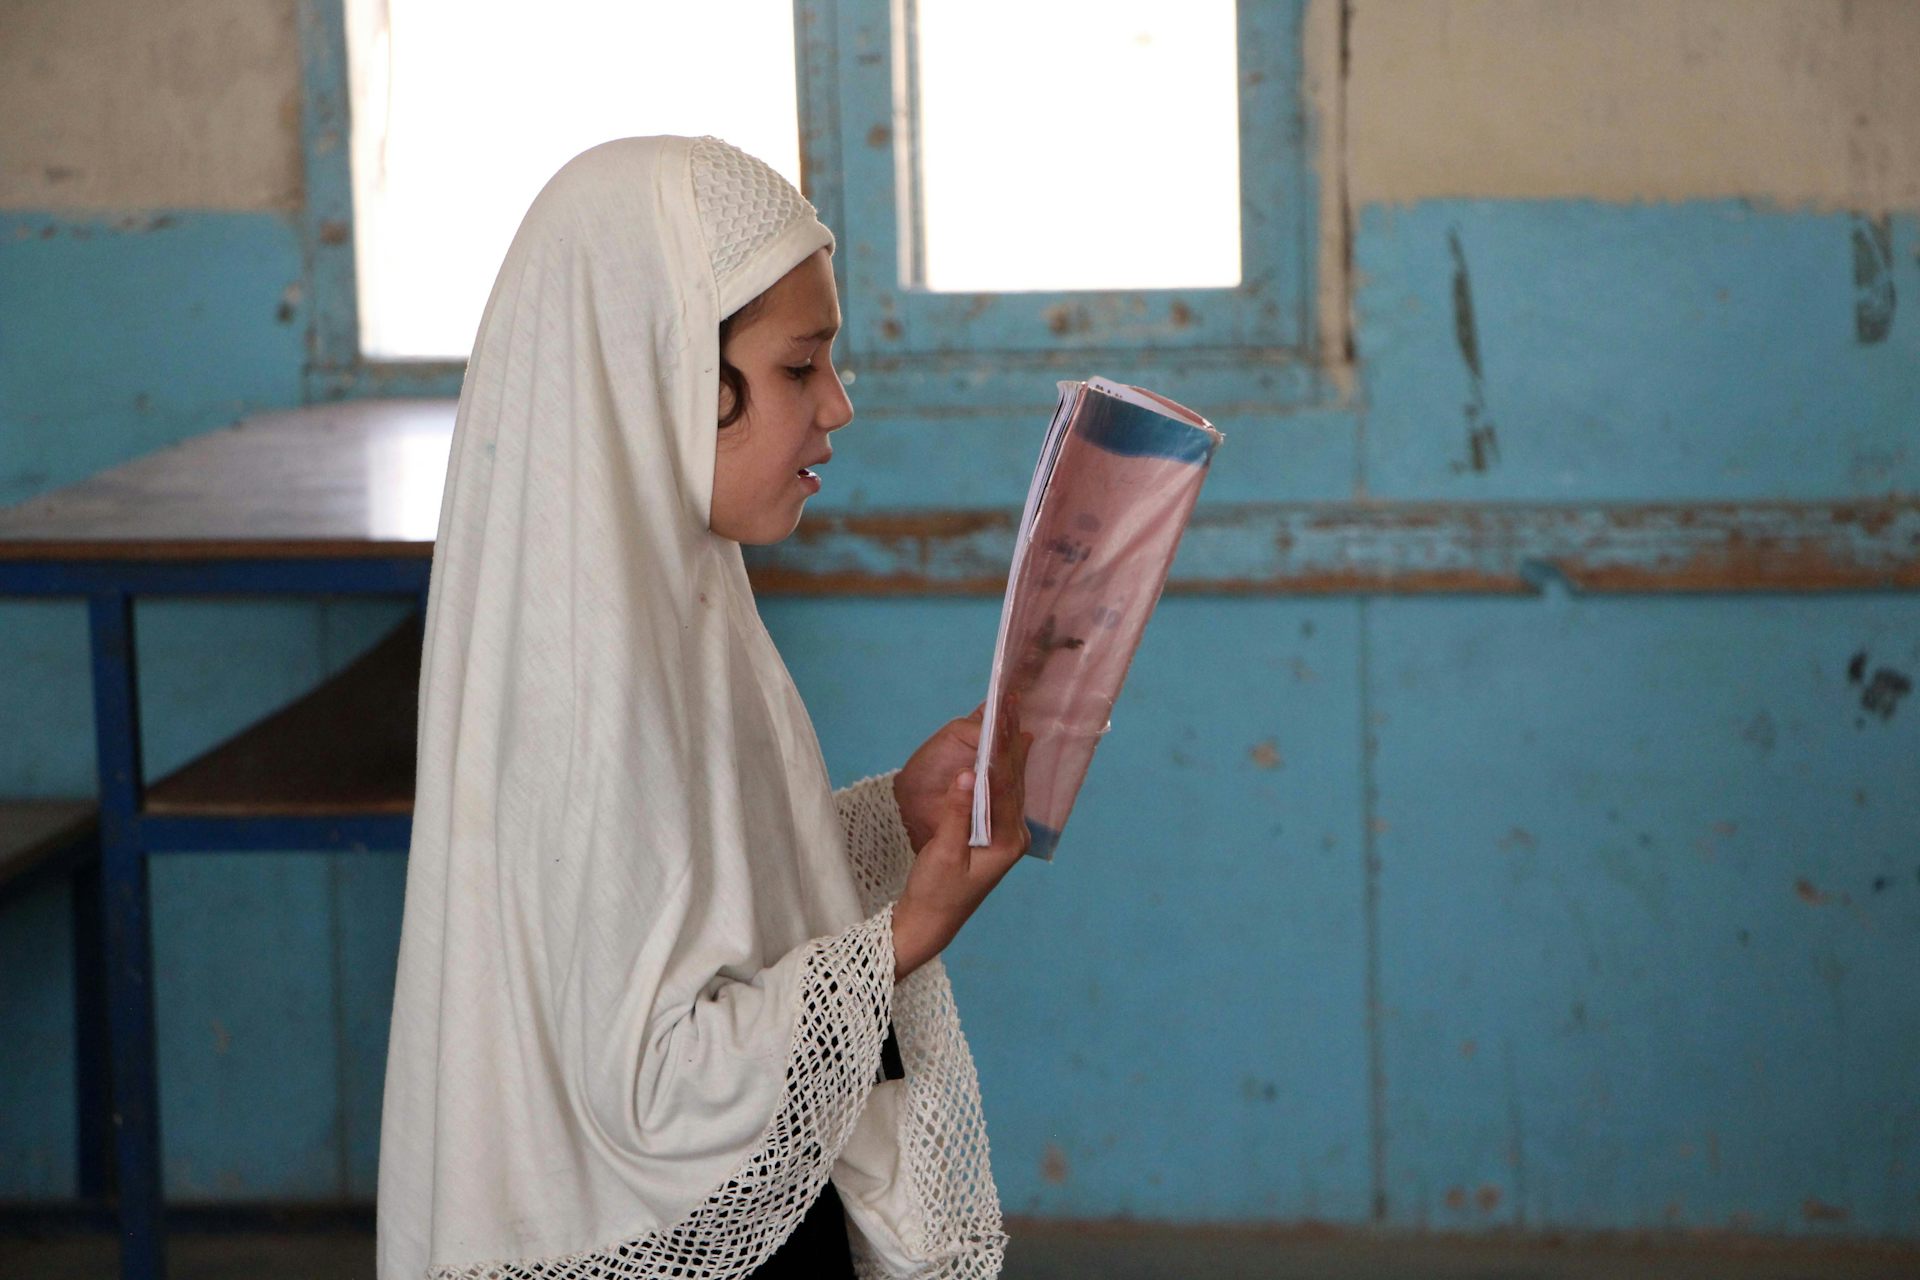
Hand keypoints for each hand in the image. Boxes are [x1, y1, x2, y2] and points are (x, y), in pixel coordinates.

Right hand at [891, 696, 1033, 981]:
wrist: (930, 922)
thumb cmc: (935, 893)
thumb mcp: (942, 854)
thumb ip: (956, 814)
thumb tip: (966, 775)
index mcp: (1007, 840)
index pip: (1006, 784)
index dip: (1003, 747)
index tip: (1003, 715)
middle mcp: (1013, 836)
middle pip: (1014, 779)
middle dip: (1011, 740)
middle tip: (1012, 702)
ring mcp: (1005, 836)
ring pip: (1009, 784)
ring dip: (1007, 749)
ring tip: (1010, 713)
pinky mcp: (992, 835)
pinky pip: (998, 794)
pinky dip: (996, 767)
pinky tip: (998, 748)